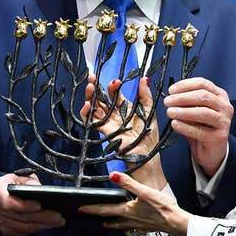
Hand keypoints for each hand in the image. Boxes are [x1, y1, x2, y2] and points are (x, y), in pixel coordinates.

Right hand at [0, 173, 64, 235]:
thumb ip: (29, 181)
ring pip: (22, 227)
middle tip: (57, 216)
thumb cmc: (9, 183)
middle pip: (20, 217)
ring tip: (56, 221)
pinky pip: (21, 232)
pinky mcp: (3, 228)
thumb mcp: (18, 176)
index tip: (39, 206)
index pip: (9, 202)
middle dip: (41, 217)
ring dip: (42, 225)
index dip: (24, 205)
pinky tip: (46, 225)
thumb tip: (41, 189)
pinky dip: (35, 229)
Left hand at [79, 172, 190, 235]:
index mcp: (127, 210)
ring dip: (112, 224)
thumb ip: (128, 183)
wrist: (177, 222)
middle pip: (111, 219)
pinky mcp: (146, 226)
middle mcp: (131, 219)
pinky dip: (126, 225)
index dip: (92, 208)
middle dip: (100, 217)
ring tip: (106, 224)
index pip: (105, 210)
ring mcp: (138, 224)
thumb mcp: (144, 191)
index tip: (81, 208)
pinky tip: (130, 224)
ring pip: (121, 225)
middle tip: (90, 217)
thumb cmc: (163, 208)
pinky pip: (131, 227)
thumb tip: (113, 175)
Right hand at [80, 75, 166, 189]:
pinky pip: (91, 121)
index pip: (115, 95)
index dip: (113, 87)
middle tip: (92, 77)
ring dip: (90, 96)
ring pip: (95, 108)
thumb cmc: (149, 138)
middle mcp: (115, 116)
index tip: (115, 81)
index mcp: (125, 110)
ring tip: (89, 86)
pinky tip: (87, 104)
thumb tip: (144, 78)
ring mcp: (108, 124)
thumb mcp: (149, 113)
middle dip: (96, 87)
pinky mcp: (104, 132)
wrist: (147, 158)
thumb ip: (145, 96)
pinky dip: (86, 113)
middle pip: (101, 99)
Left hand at [164, 77, 232, 176]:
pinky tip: (175, 124)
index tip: (171, 90)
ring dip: (183, 111)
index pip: (203, 84)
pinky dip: (185, 127)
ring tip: (170, 112)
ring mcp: (224, 122)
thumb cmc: (202, 127)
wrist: (211, 150)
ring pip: (203, 112)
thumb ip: (186, 102)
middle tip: (167, 101)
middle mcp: (225, 107)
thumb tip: (171, 96)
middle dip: (182, 98)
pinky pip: (200, 130)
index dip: (185, 85)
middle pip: (203, 97)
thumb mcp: (194, 110)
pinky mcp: (220, 137)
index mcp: (219, 95)